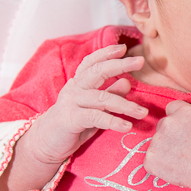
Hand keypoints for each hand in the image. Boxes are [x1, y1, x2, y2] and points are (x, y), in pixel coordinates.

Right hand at [22, 44, 147, 167]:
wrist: (47, 143)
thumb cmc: (74, 123)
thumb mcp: (94, 108)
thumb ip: (109, 94)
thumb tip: (127, 82)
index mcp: (79, 83)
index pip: (92, 62)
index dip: (106, 53)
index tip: (124, 48)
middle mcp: (75, 89)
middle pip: (97, 71)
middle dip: (120, 64)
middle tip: (141, 61)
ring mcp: (72, 103)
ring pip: (102, 98)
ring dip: (125, 105)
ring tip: (142, 112)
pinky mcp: (71, 119)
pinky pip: (96, 117)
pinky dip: (113, 121)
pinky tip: (127, 126)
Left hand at [144, 100, 190, 190]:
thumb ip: (190, 115)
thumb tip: (182, 118)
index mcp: (180, 111)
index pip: (171, 108)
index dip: (177, 119)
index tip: (182, 129)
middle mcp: (166, 122)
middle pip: (162, 125)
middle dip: (170, 135)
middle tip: (182, 147)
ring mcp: (156, 141)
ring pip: (156, 143)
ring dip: (164, 150)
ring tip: (180, 160)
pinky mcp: (150, 159)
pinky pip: (150, 160)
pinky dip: (158, 165)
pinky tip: (172, 168)